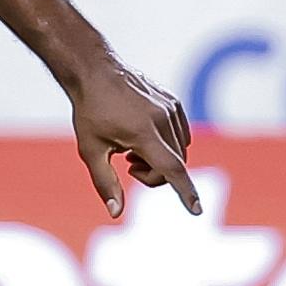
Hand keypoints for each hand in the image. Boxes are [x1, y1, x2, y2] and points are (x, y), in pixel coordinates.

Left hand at [68, 65, 198, 217]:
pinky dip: (167, 145)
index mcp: (142, 133)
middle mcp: (162, 119)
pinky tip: (142, 137)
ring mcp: (170, 109)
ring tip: (131, 149)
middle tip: (128, 166)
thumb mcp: (90, 150)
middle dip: (155, 175)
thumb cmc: (89, 112)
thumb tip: (116, 213)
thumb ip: (105, 183)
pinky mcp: (173, 102)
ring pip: (180, 151)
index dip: (185, 192)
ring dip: (160, 160)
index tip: (197, 210)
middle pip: (174, 165)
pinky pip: (181, 135)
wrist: (94, 71)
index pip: (171, 169)